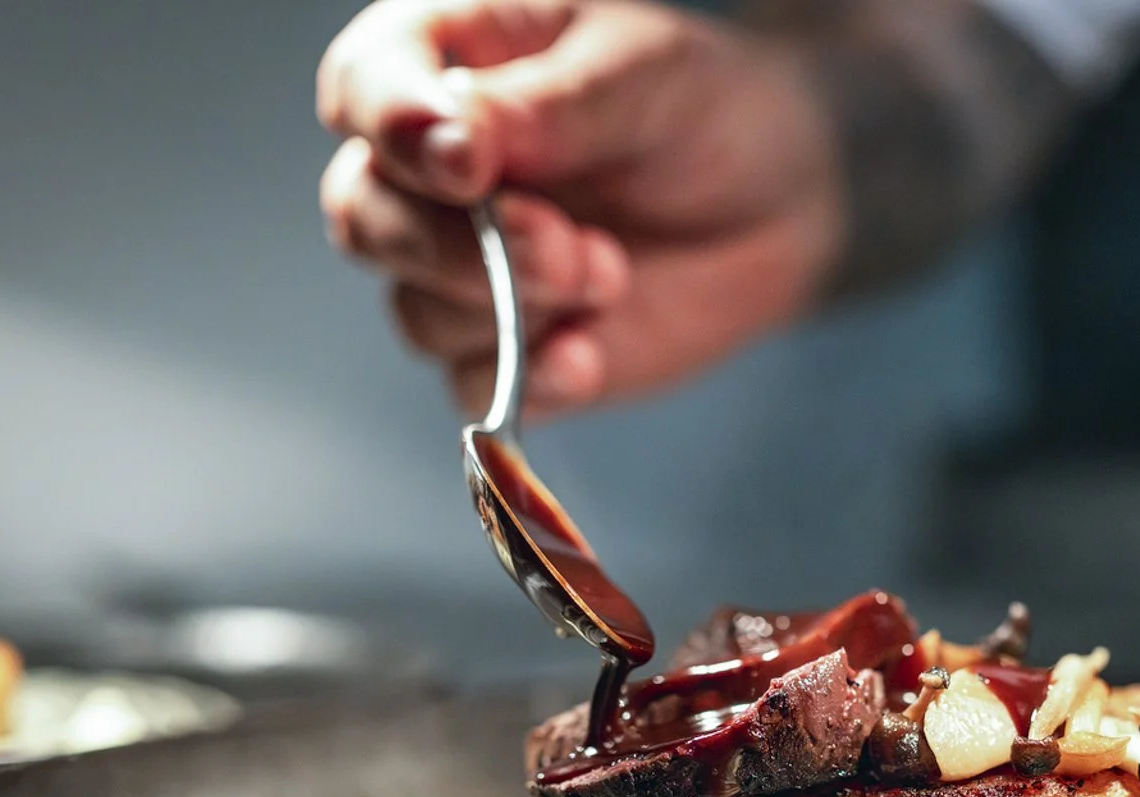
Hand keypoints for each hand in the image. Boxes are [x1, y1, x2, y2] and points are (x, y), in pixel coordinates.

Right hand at [318, 0, 844, 418]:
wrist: (778, 198)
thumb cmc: (696, 106)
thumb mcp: (638, 76)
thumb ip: (541, 108)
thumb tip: (446, 142)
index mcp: (438, 65)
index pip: (362, 92)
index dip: (395, 131)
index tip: (468, 167)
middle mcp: (427, 173)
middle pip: (365, 219)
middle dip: (457, 248)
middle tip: (564, 245)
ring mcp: (459, 268)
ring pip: (419, 313)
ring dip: (514, 309)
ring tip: (613, 271)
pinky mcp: (507, 351)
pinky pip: (474, 388)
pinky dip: (530, 379)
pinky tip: (588, 354)